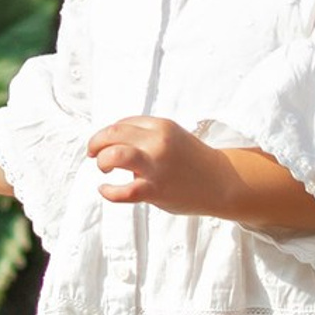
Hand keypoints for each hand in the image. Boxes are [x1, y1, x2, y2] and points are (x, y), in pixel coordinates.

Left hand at [88, 115, 222, 214]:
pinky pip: (123, 191)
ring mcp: (156, 167)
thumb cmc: (192, 160)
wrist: (221, 182)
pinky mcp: (155, 190)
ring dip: (102, 160)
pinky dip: (108, 191)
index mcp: (161, 126)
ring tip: (102, 168)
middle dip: (96, 143)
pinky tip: (105, 189)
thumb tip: (112, 139)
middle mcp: (157, 142)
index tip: (105, 144)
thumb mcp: (172, 136)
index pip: (122, 123)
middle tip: (93, 153)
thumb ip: (146, 134)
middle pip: (113, 134)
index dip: (108, 134)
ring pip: (115, 155)